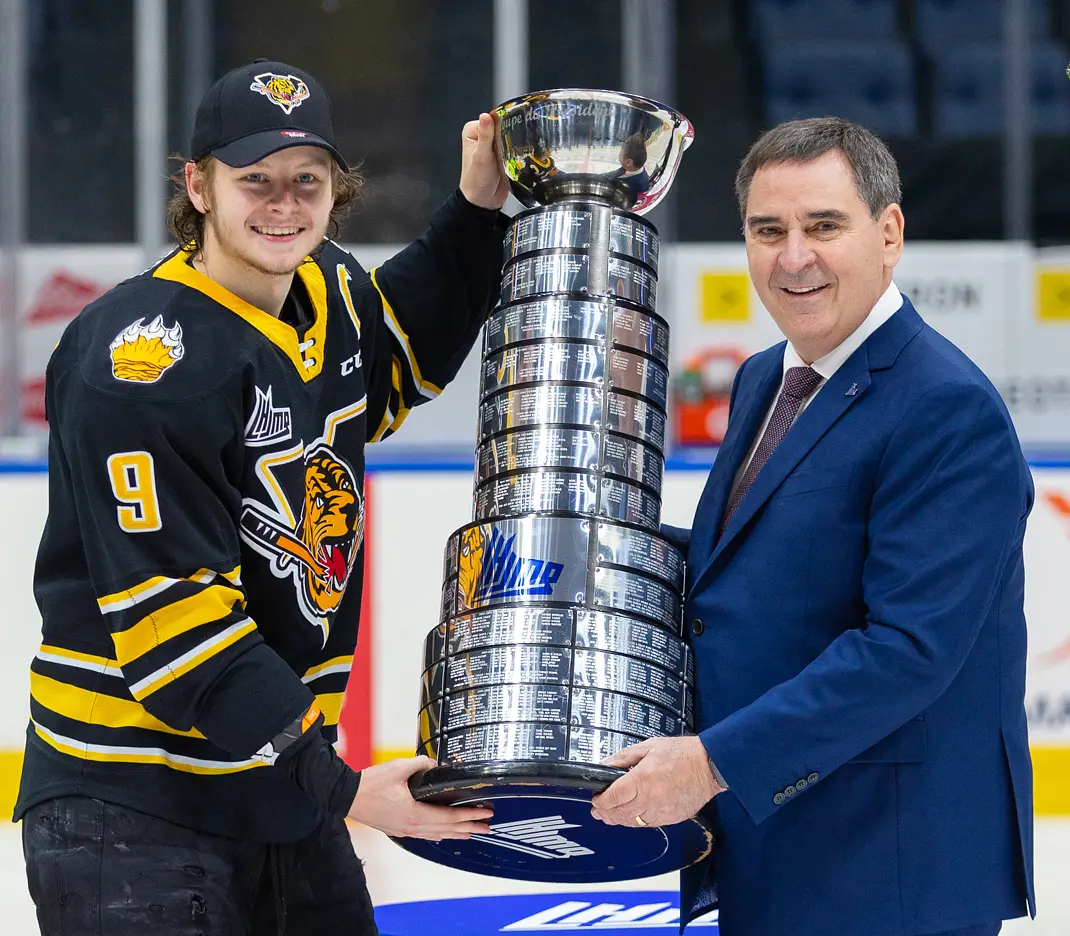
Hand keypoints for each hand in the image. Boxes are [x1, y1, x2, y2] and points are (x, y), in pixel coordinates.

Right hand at [347, 755, 492, 839]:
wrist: (348, 796)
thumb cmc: (371, 784)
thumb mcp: (399, 768)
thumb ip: (422, 765)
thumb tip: (436, 764)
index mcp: (415, 814)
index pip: (450, 818)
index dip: (469, 816)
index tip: (484, 814)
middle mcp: (412, 826)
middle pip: (447, 830)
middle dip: (469, 828)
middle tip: (486, 827)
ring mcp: (405, 830)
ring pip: (436, 835)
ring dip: (455, 834)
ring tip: (470, 833)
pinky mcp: (398, 829)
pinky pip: (425, 835)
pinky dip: (438, 834)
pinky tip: (443, 833)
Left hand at [459, 112, 509, 209]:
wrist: (484, 201)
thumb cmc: (476, 181)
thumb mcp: (481, 156)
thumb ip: (485, 135)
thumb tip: (486, 116)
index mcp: (473, 130)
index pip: (494, 119)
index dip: (504, 124)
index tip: (509, 134)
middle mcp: (483, 135)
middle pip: (504, 126)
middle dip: (511, 136)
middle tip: (511, 148)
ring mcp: (494, 144)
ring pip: (511, 137)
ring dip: (515, 145)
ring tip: (514, 154)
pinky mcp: (504, 153)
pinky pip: (515, 148)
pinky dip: (518, 152)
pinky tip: (519, 156)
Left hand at [590, 737, 725, 828]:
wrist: (708, 765)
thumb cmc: (682, 754)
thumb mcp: (648, 747)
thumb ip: (623, 758)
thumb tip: (605, 765)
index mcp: (643, 779)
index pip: (613, 797)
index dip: (600, 801)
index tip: (596, 799)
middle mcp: (651, 798)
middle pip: (620, 813)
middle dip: (606, 813)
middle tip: (598, 811)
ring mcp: (662, 811)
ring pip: (632, 823)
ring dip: (619, 820)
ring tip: (611, 815)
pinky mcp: (671, 818)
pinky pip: (648, 824)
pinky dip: (637, 821)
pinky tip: (632, 815)